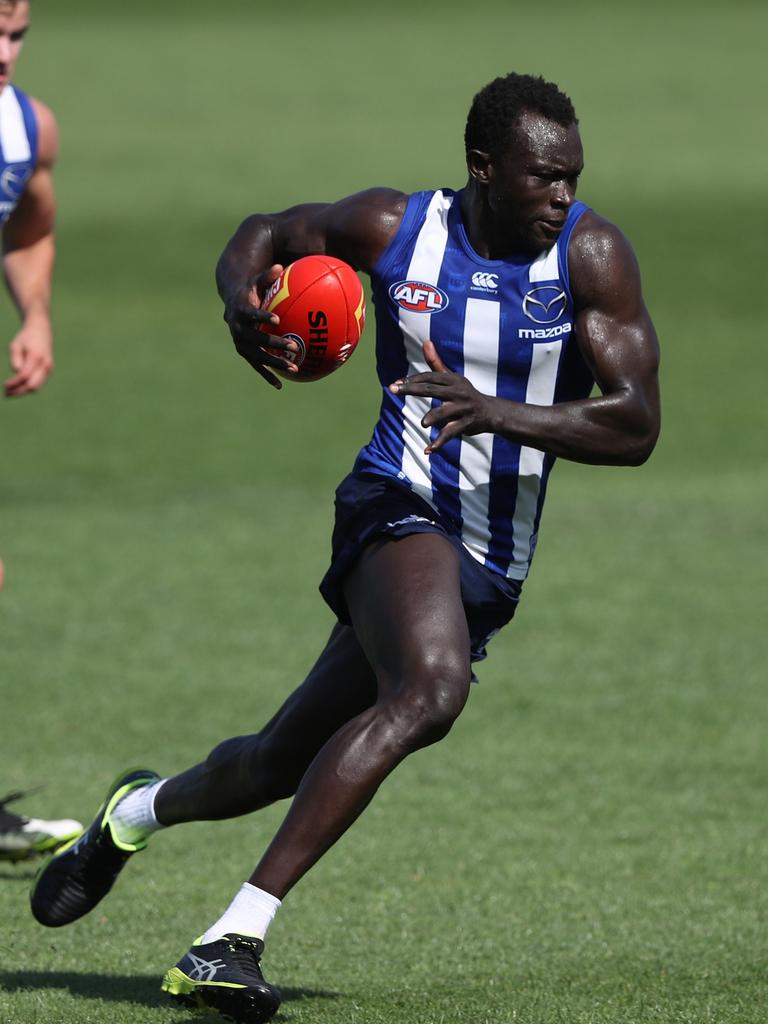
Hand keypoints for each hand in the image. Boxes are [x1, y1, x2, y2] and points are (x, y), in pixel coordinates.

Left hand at [4, 317, 53, 396]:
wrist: (42, 331)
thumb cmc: (26, 338)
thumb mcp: (16, 344)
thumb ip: (16, 358)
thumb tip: (16, 372)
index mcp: (36, 357)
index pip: (24, 375)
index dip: (13, 383)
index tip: (4, 385)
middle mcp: (45, 365)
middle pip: (32, 385)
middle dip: (18, 391)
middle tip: (6, 394)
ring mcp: (48, 369)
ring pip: (36, 387)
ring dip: (22, 391)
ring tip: (9, 393)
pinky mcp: (48, 372)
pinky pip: (38, 384)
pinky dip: (27, 387)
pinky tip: (17, 387)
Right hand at [224, 264, 299, 389]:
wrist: (233, 304)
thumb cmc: (250, 290)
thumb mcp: (256, 281)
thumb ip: (268, 276)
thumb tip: (281, 266)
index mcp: (241, 312)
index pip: (251, 315)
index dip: (262, 317)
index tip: (277, 320)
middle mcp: (238, 329)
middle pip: (256, 339)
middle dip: (273, 344)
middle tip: (293, 346)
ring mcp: (240, 343)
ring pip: (257, 356)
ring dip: (274, 363)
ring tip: (294, 368)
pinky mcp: (245, 352)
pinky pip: (256, 365)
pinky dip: (267, 374)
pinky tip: (280, 385)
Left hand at [388, 341, 495, 452]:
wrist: (490, 412)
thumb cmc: (465, 394)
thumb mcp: (452, 378)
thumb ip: (436, 363)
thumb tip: (426, 342)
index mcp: (452, 379)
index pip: (429, 377)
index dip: (412, 380)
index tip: (395, 384)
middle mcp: (458, 392)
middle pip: (432, 390)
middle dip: (412, 390)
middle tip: (393, 390)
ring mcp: (463, 408)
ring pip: (445, 412)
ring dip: (433, 418)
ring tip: (423, 423)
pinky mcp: (466, 424)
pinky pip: (450, 433)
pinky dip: (439, 443)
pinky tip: (428, 450)